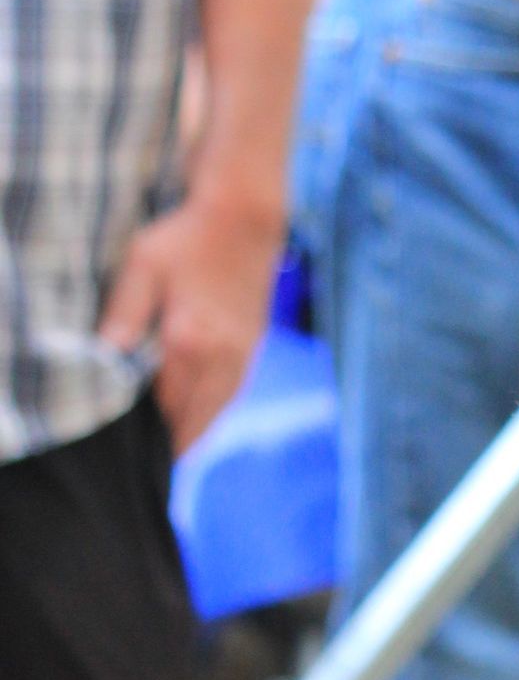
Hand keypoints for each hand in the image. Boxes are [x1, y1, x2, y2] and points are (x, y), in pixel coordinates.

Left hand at [99, 193, 280, 451]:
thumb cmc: (187, 237)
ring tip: (178, 447)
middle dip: (178, 442)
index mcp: (190, 341)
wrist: (246, 219)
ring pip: (219, 411)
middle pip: (197, 419)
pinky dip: (214, 411)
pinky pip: (232, 394)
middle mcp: (221, 357)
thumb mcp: (143, 266)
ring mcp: (241, 355)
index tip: (138, 451)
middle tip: (158, 460)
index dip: (153, 431)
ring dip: (198, 431)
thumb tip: (106, 359)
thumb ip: (125, 314)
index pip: (167, 405)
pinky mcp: (252, 347)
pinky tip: (201, 413)